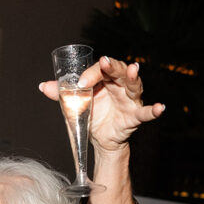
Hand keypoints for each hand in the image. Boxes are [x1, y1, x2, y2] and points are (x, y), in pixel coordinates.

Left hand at [40, 56, 164, 152]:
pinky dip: (153, 110)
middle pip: (119, 71)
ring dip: (133, 77)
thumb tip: (43, 86)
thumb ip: (62, 96)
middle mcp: (119, 86)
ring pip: (133, 85)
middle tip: (105, 63)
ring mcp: (129, 100)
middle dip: (112, 66)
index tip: (80, 83)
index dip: (92, 73)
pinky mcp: (134, 116)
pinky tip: (160, 108)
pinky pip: (145, 112)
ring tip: (133, 70)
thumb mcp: (75, 106)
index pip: (101, 69)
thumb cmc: (92, 116)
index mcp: (105, 81)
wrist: (99, 140)